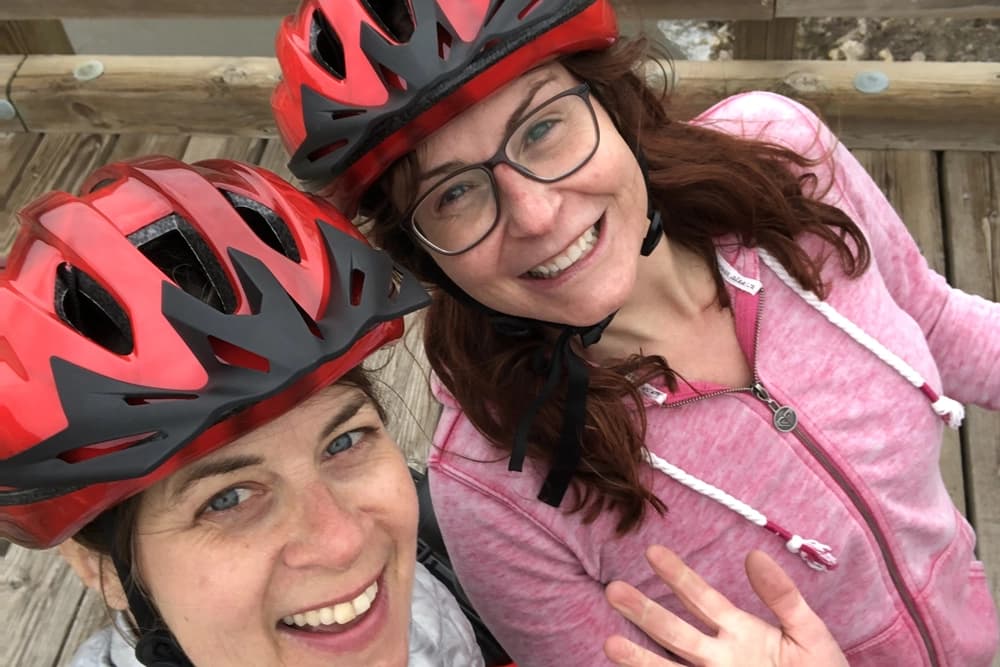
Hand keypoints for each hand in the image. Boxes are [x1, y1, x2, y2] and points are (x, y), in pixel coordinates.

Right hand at [603, 545, 847, 666]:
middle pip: (675, 631)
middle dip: (645, 611)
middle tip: (614, 589)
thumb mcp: (809, 634)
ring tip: (609, 644)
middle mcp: (720, 657)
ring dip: (640, 658)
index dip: (679, 575)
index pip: (702, 598)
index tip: (653, 552)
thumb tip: (754, 556)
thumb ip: (783, 598)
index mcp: (740, 632)